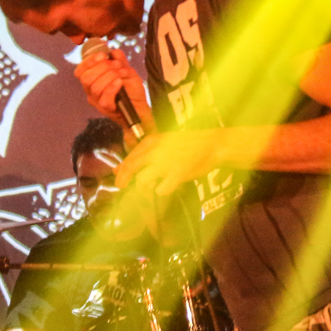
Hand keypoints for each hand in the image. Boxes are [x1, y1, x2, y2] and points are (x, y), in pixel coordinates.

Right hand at [74, 47, 153, 134]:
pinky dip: (112, 87)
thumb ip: (120, 61)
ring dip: (109, 75)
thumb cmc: (132, 91)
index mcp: (92, 81)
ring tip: (121, 73)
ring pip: (95, 87)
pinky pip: (104, 98)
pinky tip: (120, 82)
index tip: (102, 54)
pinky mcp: (106, 109)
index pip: (80, 71)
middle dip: (102, 67)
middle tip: (116, 64)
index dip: (89, 61)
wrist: (141, 108)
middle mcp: (91, 92)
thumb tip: (113, 51)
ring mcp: (97, 102)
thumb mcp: (127, 72)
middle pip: (86, 78)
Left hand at [114, 129, 242, 196]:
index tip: (119, 181)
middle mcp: (155, 150)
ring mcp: (165, 163)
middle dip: (124, 180)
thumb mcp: (162, 144)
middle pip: (131, 168)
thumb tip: (118, 168)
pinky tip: (171, 185)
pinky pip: (161, 190)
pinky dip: (164, 190)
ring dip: (148, 184)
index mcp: (151, 141)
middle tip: (122, 188)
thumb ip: (141, 155)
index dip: (122, 171)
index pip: (129, 158)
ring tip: (158, 182)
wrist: (212, 144)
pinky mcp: (176, 174)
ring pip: (143, 180)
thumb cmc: (187, 144)